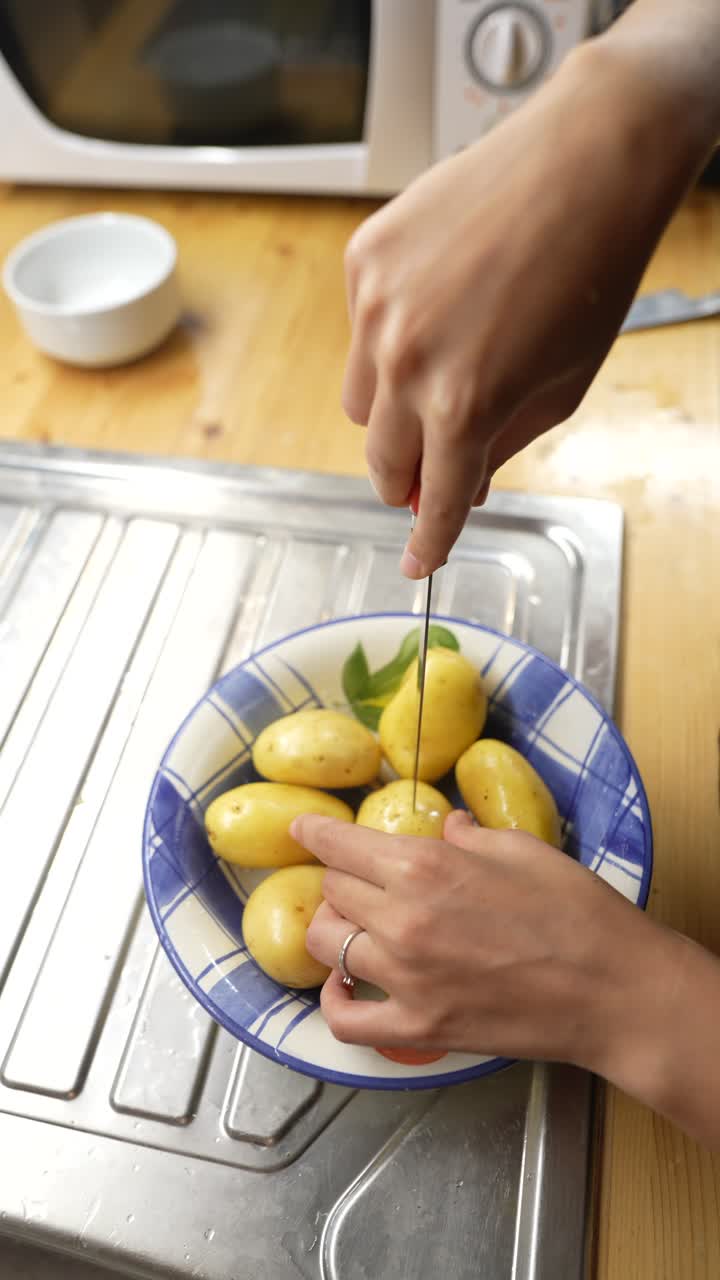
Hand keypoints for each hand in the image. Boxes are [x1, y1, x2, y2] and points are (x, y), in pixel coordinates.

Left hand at [295, 810, 671, 1071]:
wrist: (614, 989)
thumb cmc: (577, 910)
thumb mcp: (523, 849)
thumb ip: (471, 836)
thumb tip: (447, 826)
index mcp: (426, 866)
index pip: (341, 845)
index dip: (315, 833)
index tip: (302, 828)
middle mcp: (403, 919)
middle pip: (332, 891)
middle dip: (340, 880)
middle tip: (358, 882)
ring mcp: (407, 979)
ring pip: (328, 946)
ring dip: (335, 932)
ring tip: (356, 929)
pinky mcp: (419, 1029)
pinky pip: (346, 1021)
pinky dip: (335, 1003)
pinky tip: (346, 989)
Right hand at [343, 35, 715, 576]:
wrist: (584, 162)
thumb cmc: (591, 273)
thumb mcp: (562, 387)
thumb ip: (501, 447)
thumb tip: (462, 486)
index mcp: (464, 404)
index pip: (433, 501)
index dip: (428, 541)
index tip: (417, 564)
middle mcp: (406, 361)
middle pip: (378, 460)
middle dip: (406, 477)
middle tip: (432, 469)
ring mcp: (375, 308)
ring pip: (357, 402)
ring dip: (391, 411)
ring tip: (442, 371)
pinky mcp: (363, 261)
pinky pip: (358, 334)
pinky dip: (388, 341)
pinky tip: (438, 307)